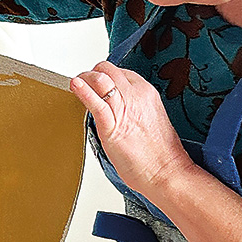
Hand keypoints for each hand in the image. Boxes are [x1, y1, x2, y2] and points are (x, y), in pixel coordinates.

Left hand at [70, 61, 195, 198]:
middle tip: (82, 83)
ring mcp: (125, 108)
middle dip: (91, 74)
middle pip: (108, 70)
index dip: (104, 76)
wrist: (166, 171)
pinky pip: (96, 103)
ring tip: (75, 84)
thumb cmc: (159, 154)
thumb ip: (132, 110)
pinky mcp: (113, 126)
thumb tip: (115, 110)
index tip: (95, 83)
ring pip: (101, 79)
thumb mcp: (148, 120)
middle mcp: (136, 95)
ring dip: (83, 79)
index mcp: (146, 93)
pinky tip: (74, 86)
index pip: (120, 72)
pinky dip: (83, 92)